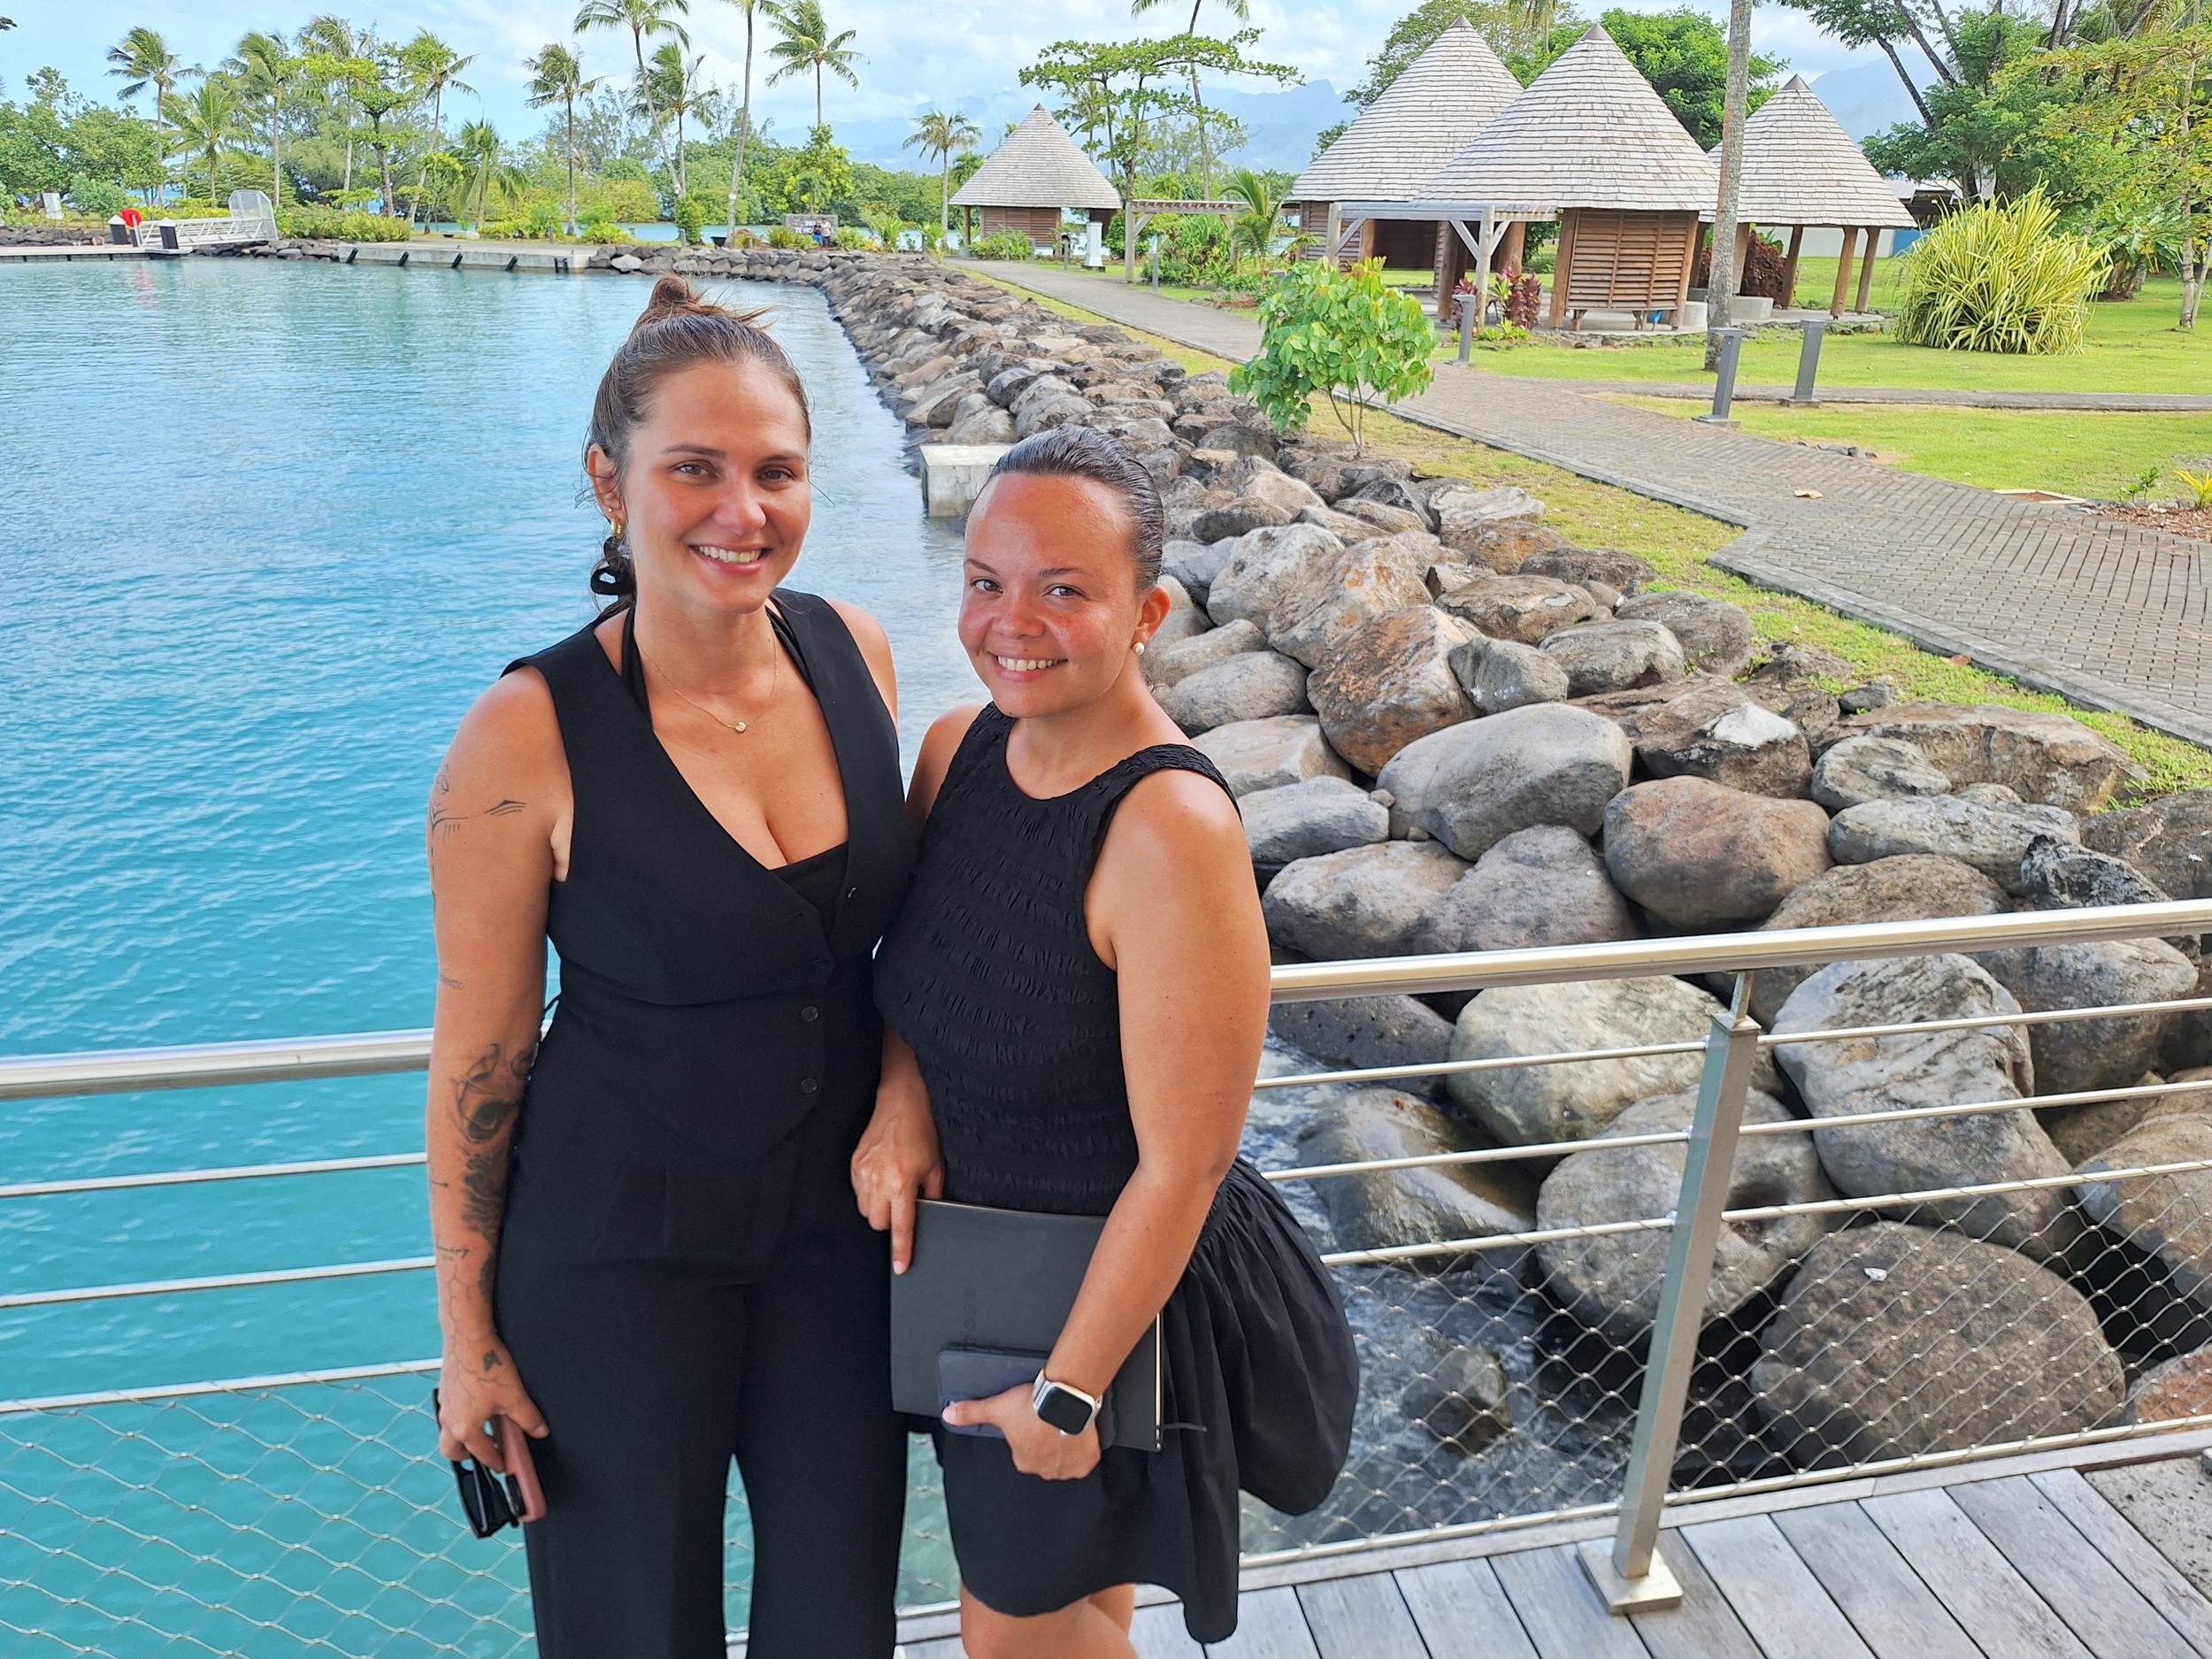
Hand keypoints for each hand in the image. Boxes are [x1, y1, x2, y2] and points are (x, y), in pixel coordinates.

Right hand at [437, 1338, 547, 1469]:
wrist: (467, 1337)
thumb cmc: (488, 1365)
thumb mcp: (514, 1396)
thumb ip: (528, 1418)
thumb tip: (539, 1430)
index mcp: (466, 1428)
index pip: (482, 1454)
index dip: (496, 1462)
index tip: (504, 1465)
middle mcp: (450, 1420)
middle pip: (452, 1451)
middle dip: (468, 1456)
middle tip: (487, 1451)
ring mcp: (444, 1405)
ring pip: (448, 1432)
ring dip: (463, 1437)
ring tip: (485, 1428)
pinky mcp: (445, 1391)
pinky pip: (449, 1414)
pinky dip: (461, 1418)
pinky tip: (478, 1404)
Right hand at [852, 1061, 943, 1273]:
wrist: (900, 1102)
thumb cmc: (921, 1132)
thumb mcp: (936, 1166)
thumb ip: (932, 1196)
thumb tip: (929, 1217)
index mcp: (902, 1183)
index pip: (901, 1227)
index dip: (901, 1250)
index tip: (900, 1267)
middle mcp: (879, 1180)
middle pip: (877, 1223)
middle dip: (890, 1222)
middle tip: (902, 1205)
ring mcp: (863, 1173)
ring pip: (865, 1211)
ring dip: (878, 1209)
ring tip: (892, 1189)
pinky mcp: (854, 1165)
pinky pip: (858, 1193)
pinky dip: (869, 1194)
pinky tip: (882, 1179)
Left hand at [942, 1384, 1101, 1480]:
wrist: (1064, 1400)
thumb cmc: (1032, 1405)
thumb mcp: (997, 1407)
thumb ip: (971, 1412)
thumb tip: (948, 1415)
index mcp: (1022, 1460)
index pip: (1024, 1449)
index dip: (1030, 1432)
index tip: (1035, 1418)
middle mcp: (1043, 1470)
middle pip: (1045, 1455)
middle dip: (1048, 1440)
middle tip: (1051, 1419)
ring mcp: (1066, 1469)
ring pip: (1065, 1458)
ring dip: (1066, 1445)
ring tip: (1066, 1423)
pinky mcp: (1086, 1463)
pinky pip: (1085, 1459)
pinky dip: (1084, 1449)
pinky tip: (1081, 1433)